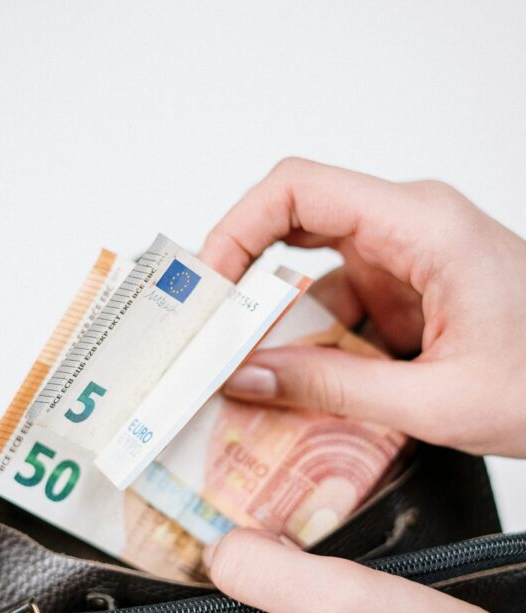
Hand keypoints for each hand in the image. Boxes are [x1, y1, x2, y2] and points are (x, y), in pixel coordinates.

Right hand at [199, 158, 525, 457]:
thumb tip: (246, 377)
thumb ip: (332, 387)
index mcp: (422, 226)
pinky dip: (313, 345)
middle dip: (243, 283)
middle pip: (294, 227)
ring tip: (252, 380)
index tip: (203, 284)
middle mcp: (409, 227)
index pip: (299, 189)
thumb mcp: (434, 399)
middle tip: (207, 334)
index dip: (235, 227)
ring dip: (280, 328)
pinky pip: (339, 306)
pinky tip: (301, 387)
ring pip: (312, 276)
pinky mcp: (407, 289)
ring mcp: (406, 257)